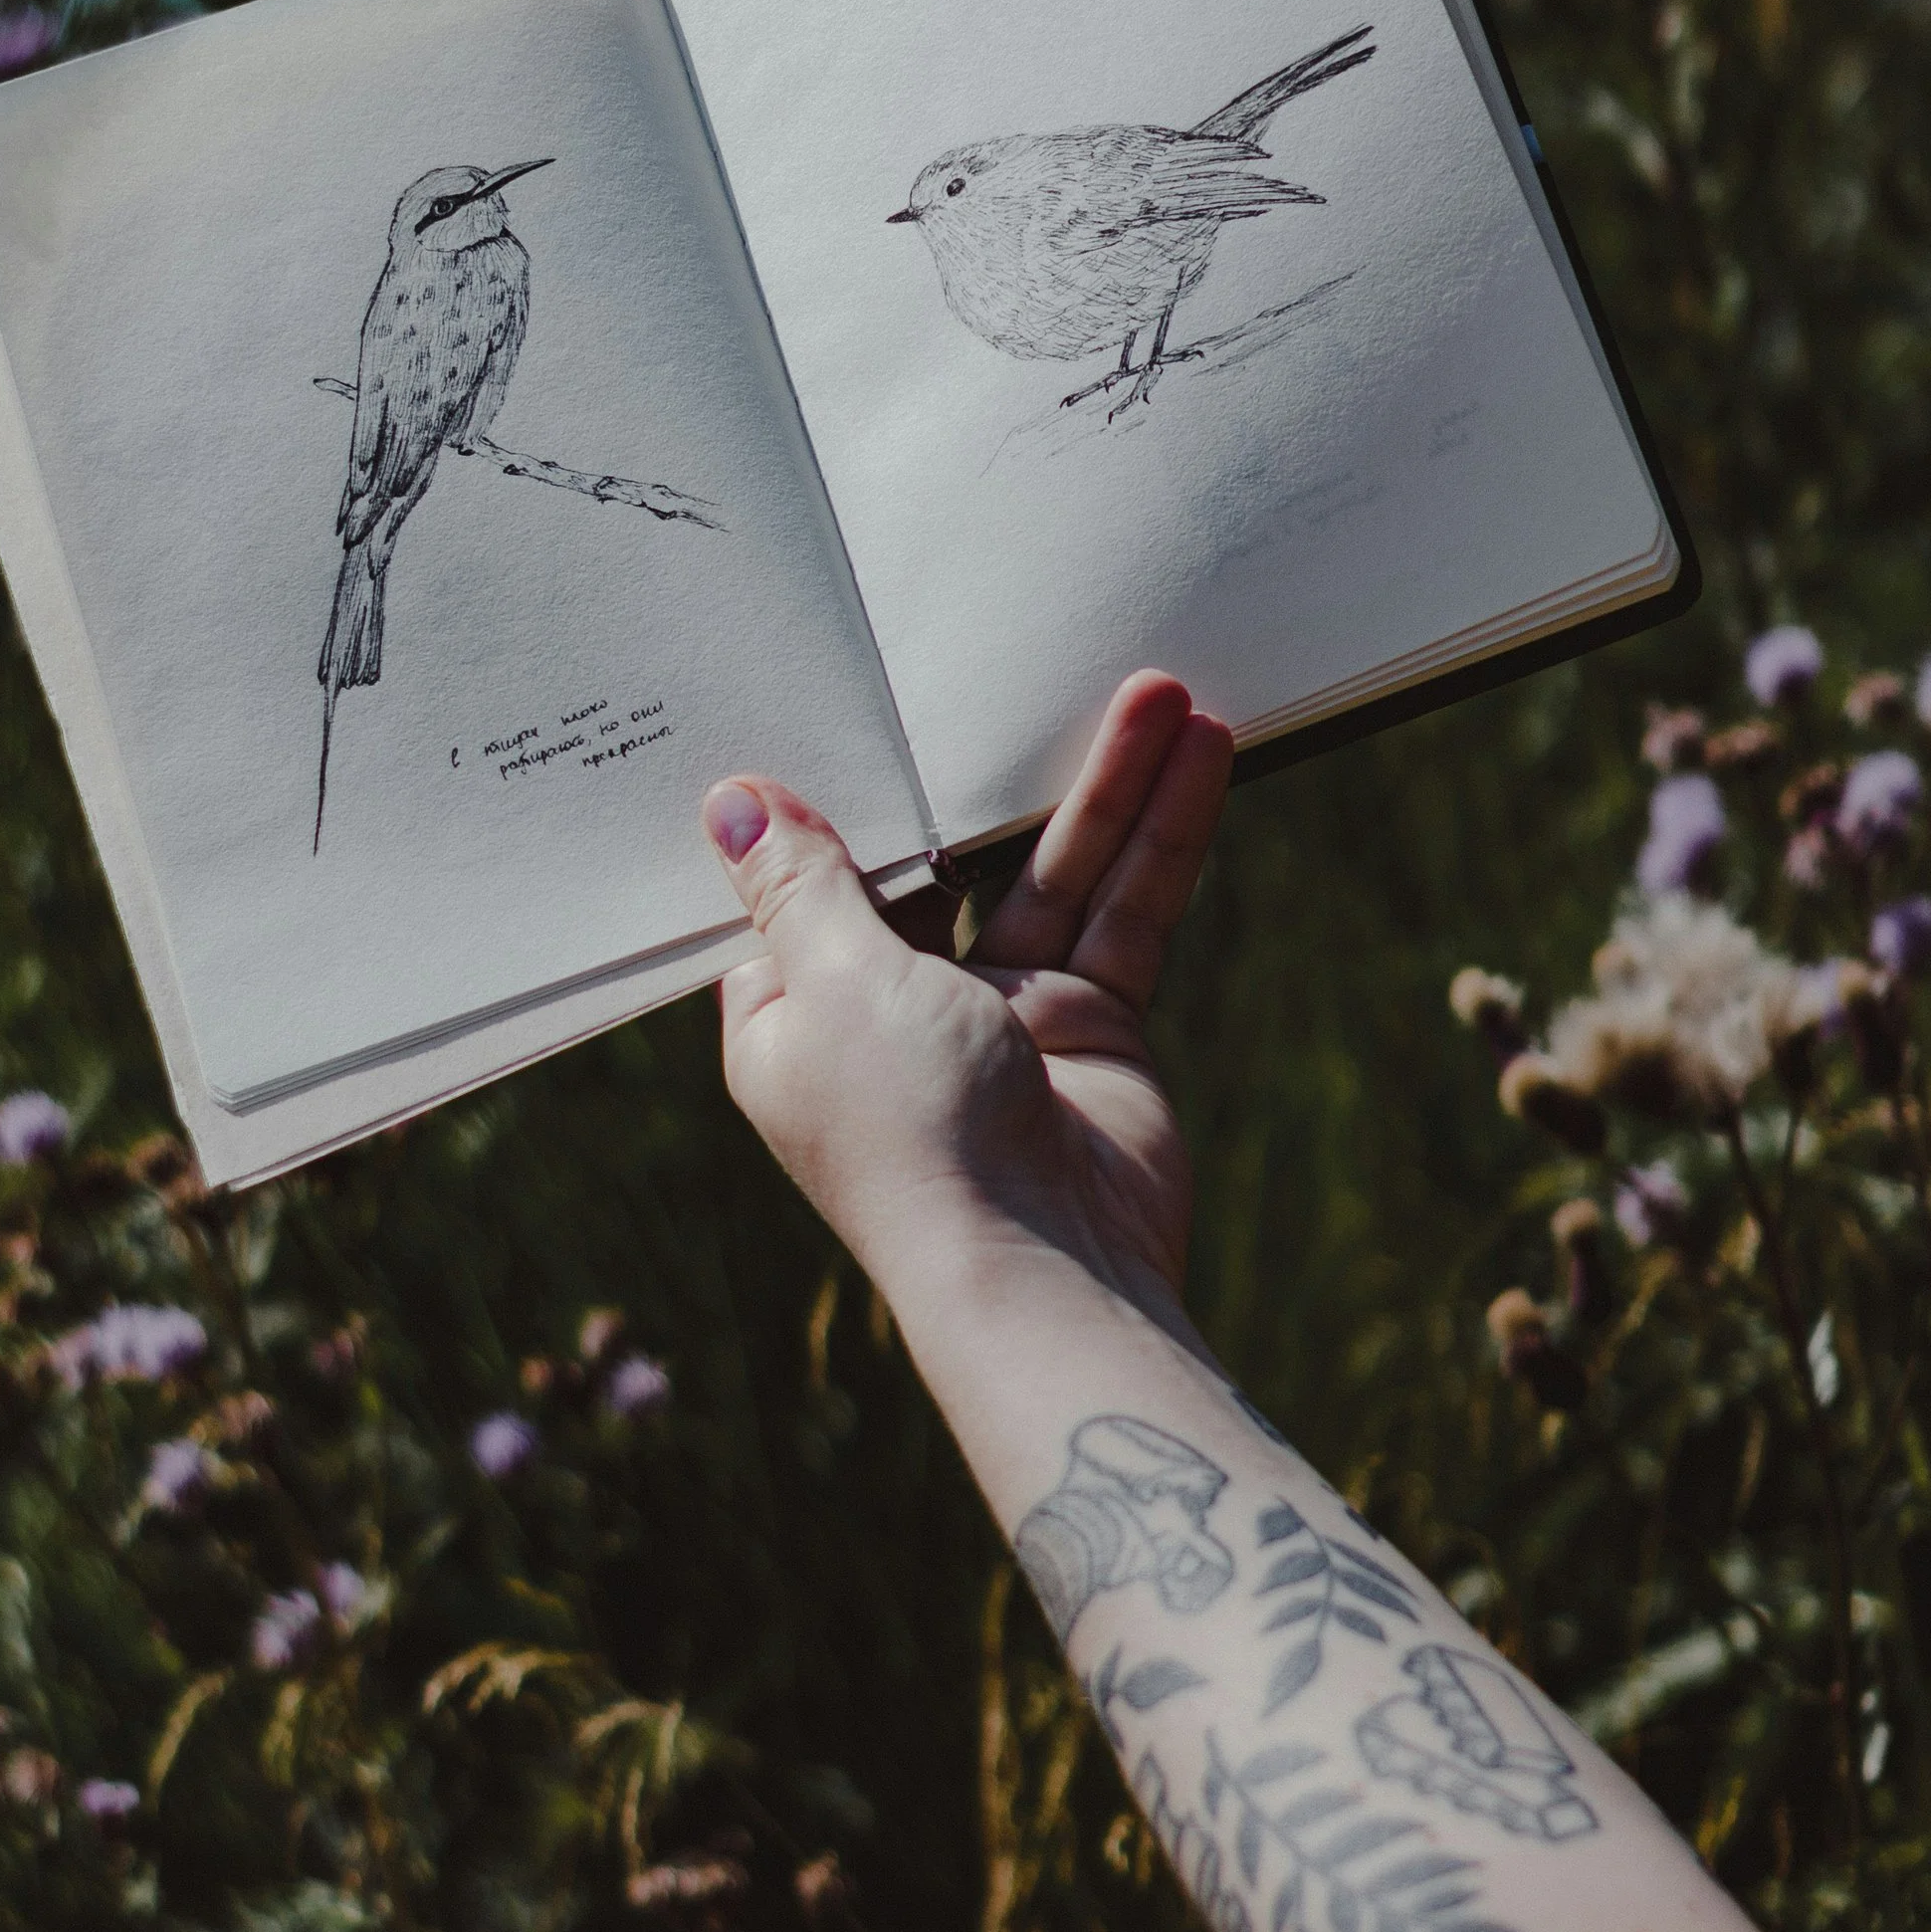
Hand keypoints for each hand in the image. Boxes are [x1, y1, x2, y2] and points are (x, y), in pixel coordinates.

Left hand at [701, 671, 1234, 1317]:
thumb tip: (731, 800)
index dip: (834, 793)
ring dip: (1110, 784)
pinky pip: (1125, 911)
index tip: (851, 690)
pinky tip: (1200, 753)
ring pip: (1055, 872)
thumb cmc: (907, 1136)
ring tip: (1164, 688)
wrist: (1045, 1267)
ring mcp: (999, 1019)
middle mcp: (890, 1010)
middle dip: (992, 768)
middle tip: (1032, 664)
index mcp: (792, 1013)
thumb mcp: (828, 981)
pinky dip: (1162, 837)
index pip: (806, 881)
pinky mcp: (1091, 1027)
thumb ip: (803, 881)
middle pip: (944, 856)